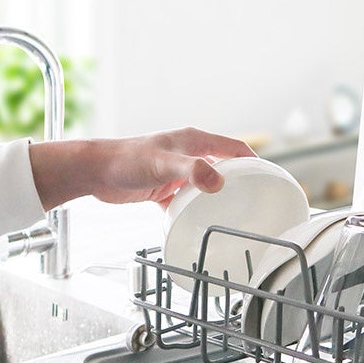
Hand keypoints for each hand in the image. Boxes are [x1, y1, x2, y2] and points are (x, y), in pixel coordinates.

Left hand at [29, 127, 257, 210]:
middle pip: (223, 165)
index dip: (253, 160)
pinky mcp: (165, 188)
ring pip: (206, 184)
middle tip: (256, 197)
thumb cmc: (125, 160)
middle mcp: (188, 153)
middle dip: (240, 179)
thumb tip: (218, 182)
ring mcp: (177, 172)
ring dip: (218, 197)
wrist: (94, 172)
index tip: (268, 174)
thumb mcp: (163, 164)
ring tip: (233, 212)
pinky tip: (198, 222)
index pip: (234, 147)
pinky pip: (187, 200)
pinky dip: (195, 210)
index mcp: (193, 141)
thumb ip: (192, 170)